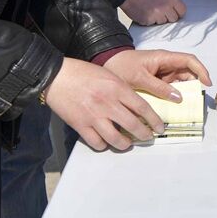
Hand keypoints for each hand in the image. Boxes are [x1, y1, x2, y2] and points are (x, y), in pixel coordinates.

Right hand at [42, 57, 165, 150]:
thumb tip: (136, 106)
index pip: (142, 108)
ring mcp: (94, 116)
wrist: (57, 76)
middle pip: (133, 126)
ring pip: (116, 139)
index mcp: (118, 88)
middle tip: (147, 138)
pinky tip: (105, 142)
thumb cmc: (83, 73)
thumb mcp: (109, 76)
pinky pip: (97, 143)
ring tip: (127, 143)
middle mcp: (108, 103)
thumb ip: (122, 90)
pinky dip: (103, 145)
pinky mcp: (80, 125)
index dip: (154, 120)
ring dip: (125, 144)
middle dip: (144, 135)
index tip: (159, 128)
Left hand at [100, 48, 211, 142]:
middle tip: (196, 101)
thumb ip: (159, 88)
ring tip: (187, 107)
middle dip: (194, 85)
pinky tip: (174, 107)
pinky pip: (170, 88)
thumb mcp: (140, 78)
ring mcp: (162, 73)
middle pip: (187, 72)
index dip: (201, 71)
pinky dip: (174, 96)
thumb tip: (179, 98)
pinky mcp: (156, 81)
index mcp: (164, 58)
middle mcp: (166, 64)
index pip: (189, 61)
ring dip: (185, 92)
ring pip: (180, 82)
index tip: (206, 84)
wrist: (106, 64)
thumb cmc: (122, 67)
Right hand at [120, 0, 185, 24]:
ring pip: (163, 22)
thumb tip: (177, 10)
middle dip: (168, 17)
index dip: (177, 12)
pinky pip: (153, 24)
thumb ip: (170, 0)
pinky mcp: (148, 20)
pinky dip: (149, 21)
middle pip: (174, 19)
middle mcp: (166, 6)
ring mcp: (157, 14)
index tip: (173, 12)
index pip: (182, 11)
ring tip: (150, 10)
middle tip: (160, 11)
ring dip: (158, 19)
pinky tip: (145, 13)